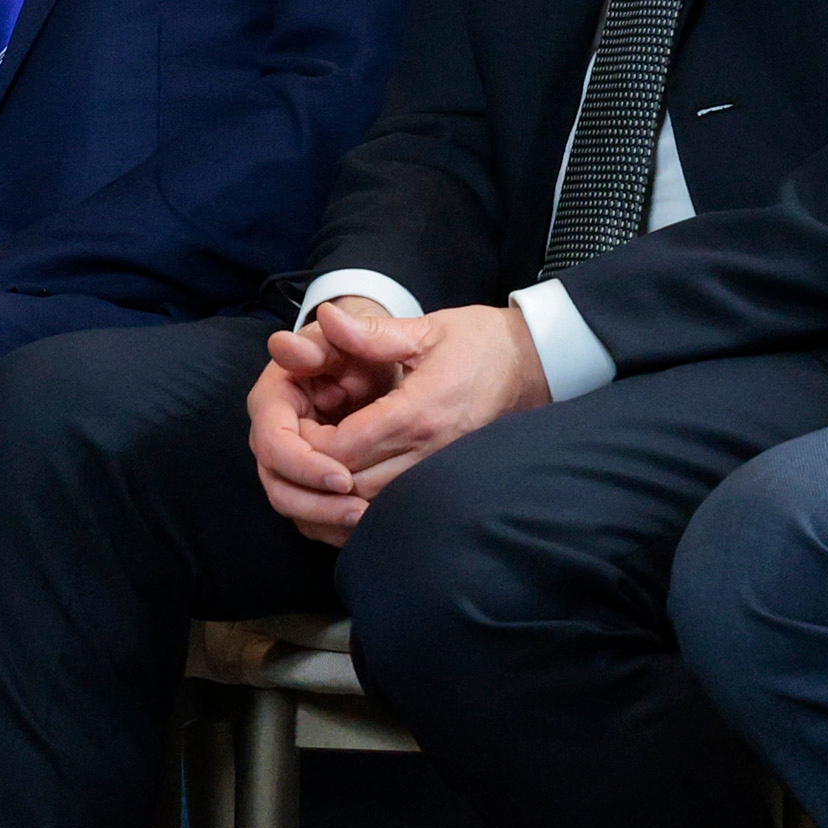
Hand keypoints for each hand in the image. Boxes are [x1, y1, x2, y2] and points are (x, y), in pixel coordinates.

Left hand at [255, 302, 543, 538]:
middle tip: (295, 451)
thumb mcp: (426, 329)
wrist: (533, 368)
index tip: (294, 425)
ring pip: (371, 506)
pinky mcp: (445, 480)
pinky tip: (347, 489)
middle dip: (315, 475)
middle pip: (351, 487)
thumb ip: (372, 332)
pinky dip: (364, 506)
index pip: (344, 448)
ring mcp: (438, 471)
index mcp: (417, 412)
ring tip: (314, 470)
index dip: (308, 446)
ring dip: (337, 495)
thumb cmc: (480, 344)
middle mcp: (428, 451)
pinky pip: (394, 509)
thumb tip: (328, 318)